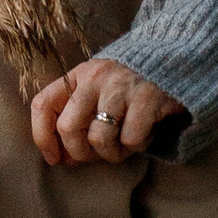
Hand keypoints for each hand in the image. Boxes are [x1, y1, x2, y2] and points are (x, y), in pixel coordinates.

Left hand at [30, 57, 183, 168]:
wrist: (174, 60)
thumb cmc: (129, 85)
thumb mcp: (98, 88)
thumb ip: (78, 114)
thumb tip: (61, 157)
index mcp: (78, 75)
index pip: (43, 104)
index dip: (42, 137)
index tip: (54, 158)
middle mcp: (95, 77)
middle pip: (68, 128)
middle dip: (80, 152)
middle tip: (98, 154)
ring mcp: (120, 87)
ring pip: (99, 138)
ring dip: (112, 153)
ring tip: (125, 145)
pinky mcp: (146, 98)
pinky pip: (130, 139)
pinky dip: (137, 146)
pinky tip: (146, 133)